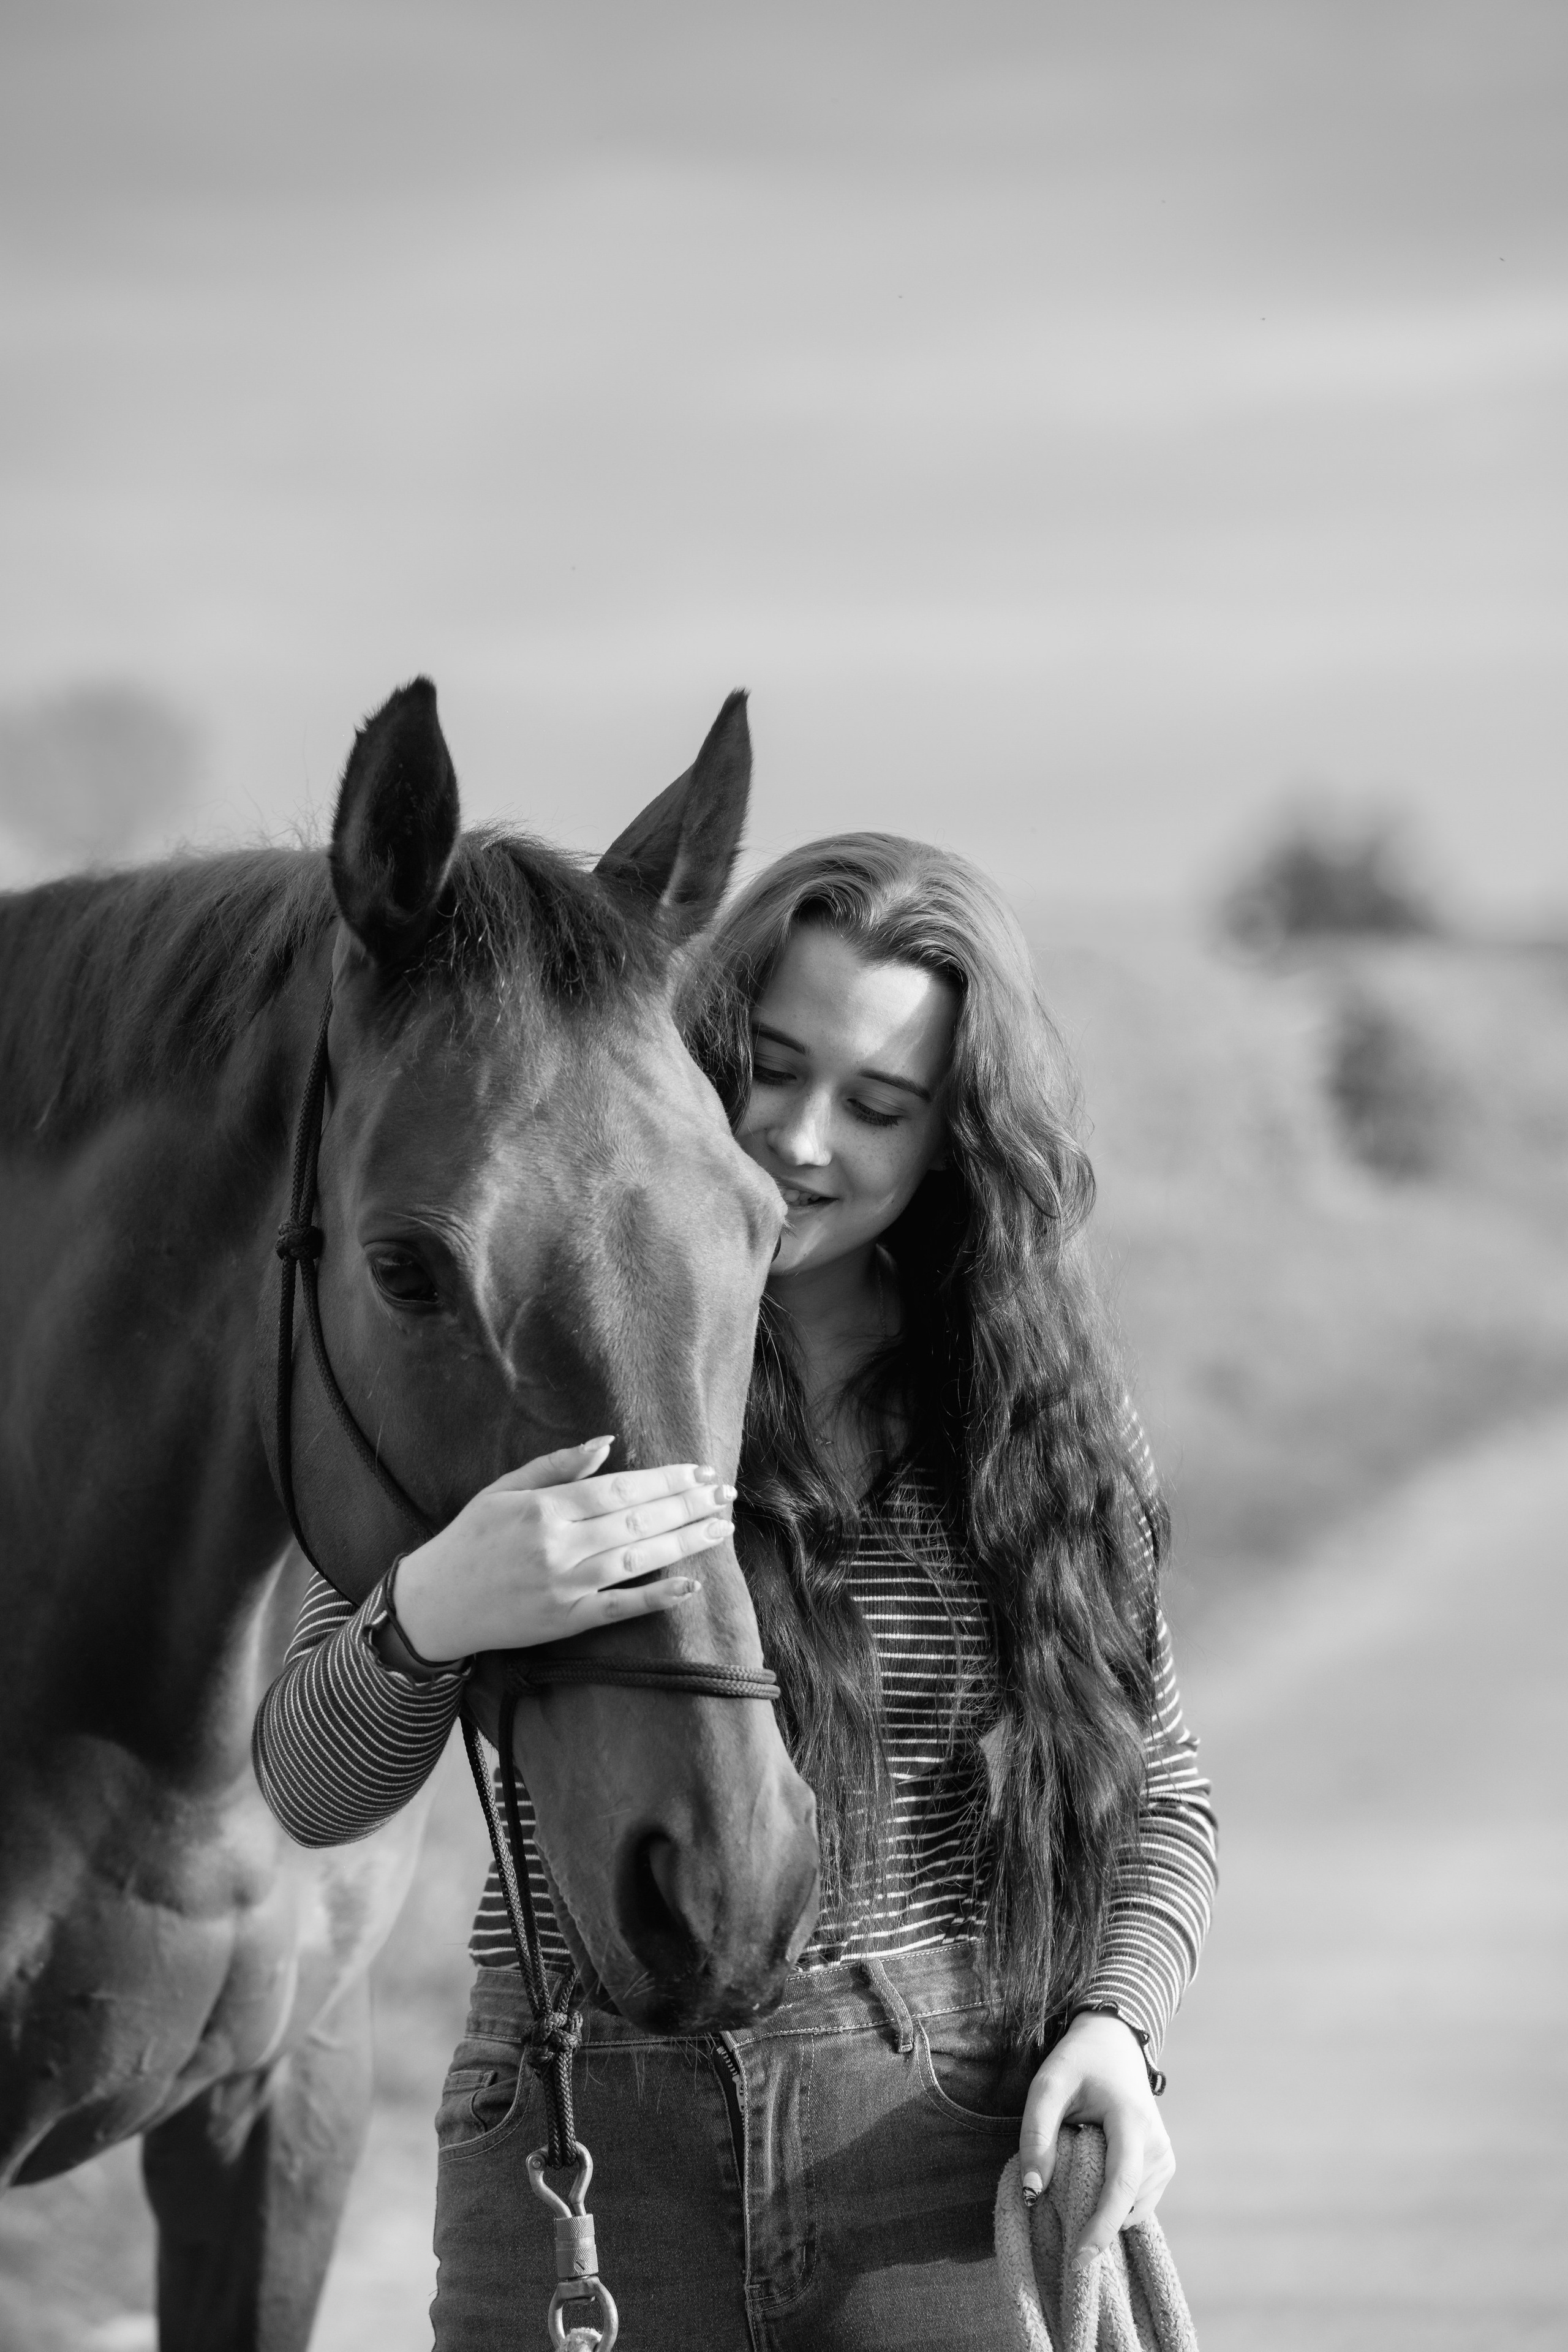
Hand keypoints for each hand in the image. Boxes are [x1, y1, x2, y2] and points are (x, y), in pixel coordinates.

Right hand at [391, 1439, 734, 1661]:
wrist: (434, 1604)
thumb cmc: (470, 1540)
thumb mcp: (504, 1490)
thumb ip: (556, 1466)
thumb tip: (606, 1442)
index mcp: (544, 1508)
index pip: (620, 1489)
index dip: (665, 1480)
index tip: (700, 1472)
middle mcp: (559, 1546)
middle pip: (637, 1520)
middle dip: (688, 1506)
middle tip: (726, 1495)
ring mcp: (565, 1587)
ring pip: (637, 1559)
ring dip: (684, 1543)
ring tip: (720, 1529)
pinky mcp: (566, 1622)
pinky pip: (620, 1609)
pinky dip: (656, 1597)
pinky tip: (689, 1585)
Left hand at [1018, 2013, 1173, 2261]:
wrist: (1114, 2043)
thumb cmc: (1077, 2063)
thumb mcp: (1047, 2087)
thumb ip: (1036, 2136)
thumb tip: (1032, 2192)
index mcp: (1131, 2121)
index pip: (1121, 2185)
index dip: (1100, 2226)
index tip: (1078, 2258)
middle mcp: (1157, 2143)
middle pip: (1126, 2202)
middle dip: (1094, 2221)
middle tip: (1058, 2211)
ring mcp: (1165, 2156)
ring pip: (1133, 2208)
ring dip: (1102, 2210)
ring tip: (1074, 2177)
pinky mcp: (1164, 2164)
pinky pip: (1138, 2202)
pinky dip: (1114, 2206)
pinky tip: (1091, 2185)